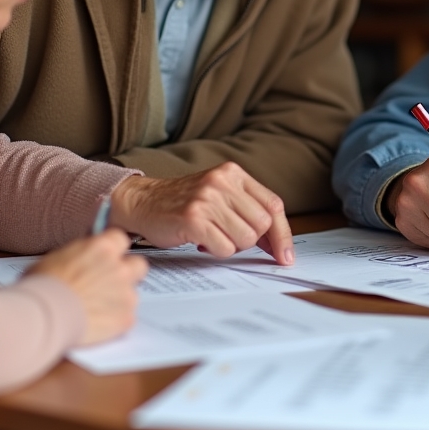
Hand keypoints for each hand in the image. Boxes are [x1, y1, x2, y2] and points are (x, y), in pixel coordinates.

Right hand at [27, 231, 146, 345]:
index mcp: (103, 247)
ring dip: (119, 299)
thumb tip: (84, 257)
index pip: (121, 239)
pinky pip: (126, 317)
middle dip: (127, 272)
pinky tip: (96, 323)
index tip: (106, 257)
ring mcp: (126, 293)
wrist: (42, 315)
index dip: (113, 249)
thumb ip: (81, 255)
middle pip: (138, 264)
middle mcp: (120, 267)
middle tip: (109, 282)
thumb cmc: (42, 286)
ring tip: (95, 308)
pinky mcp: (126, 317)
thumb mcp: (58, 258)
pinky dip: (114, 320)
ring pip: (132, 293)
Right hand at [110, 163, 294, 262]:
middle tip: (230, 238)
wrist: (142, 201)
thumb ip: (248, 209)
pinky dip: (217, 251)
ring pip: (245, 239)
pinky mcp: (193, 219)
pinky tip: (202, 242)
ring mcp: (207, 200)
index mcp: (234, 173)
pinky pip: (224, 248)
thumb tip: (278, 242)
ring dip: (232, 246)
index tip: (285, 255)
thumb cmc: (184, 203)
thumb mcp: (220, 194)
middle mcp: (222, 182)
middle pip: (262, 224)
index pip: (273, 205)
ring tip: (213, 236)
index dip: (283, 233)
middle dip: (251, 241)